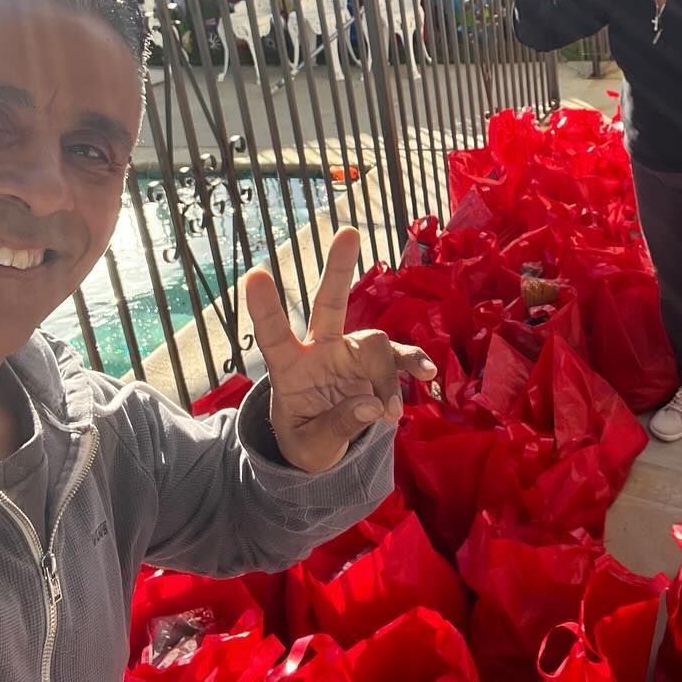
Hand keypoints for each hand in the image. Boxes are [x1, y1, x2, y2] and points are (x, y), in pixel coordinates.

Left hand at [244, 227, 436, 472]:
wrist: (325, 447)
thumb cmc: (305, 443)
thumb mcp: (311, 449)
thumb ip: (338, 428)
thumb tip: (373, 406)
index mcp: (289, 369)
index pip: (273, 335)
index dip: (265, 307)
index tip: (255, 274)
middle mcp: (320, 350)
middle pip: (329, 304)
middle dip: (337, 269)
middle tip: (348, 232)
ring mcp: (350, 353)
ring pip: (376, 344)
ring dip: (388, 377)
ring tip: (391, 414)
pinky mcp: (375, 364)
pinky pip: (399, 356)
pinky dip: (413, 363)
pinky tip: (426, 375)